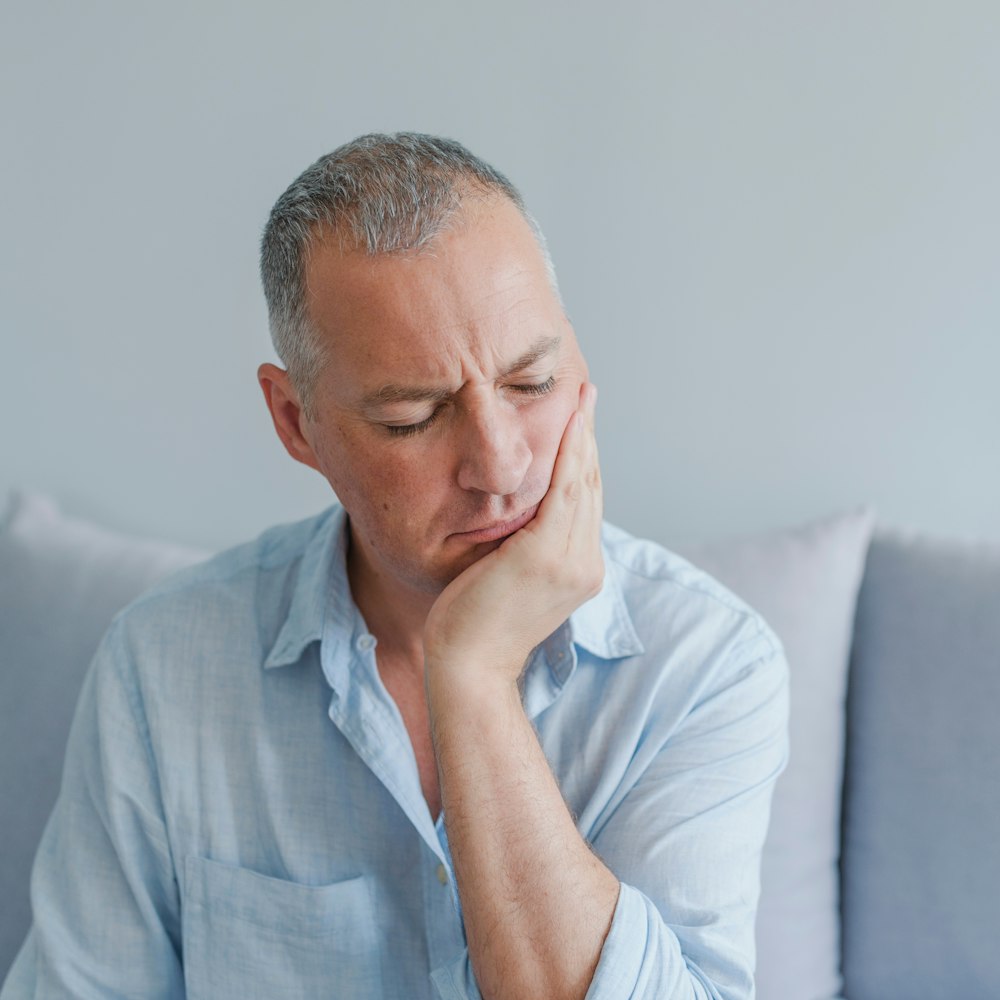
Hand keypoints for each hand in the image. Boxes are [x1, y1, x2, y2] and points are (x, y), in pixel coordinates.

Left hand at [423, 382, 603, 683]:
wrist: (468, 667)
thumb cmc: (477, 625)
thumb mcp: (512, 580)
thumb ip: (527, 547)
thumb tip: (519, 514)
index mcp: (580, 570)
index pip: (585, 503)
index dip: (585, 460)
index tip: (581, 424)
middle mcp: (585, 564)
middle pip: (591, 487)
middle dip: (589, 438)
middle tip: (587, 395)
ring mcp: (570, 561)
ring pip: (582, 483)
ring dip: (582, 436)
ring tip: (581, 398)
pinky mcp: (545, 556)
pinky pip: (563, 492)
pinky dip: (568, 455)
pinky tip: (567, 425)